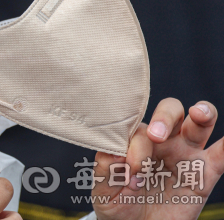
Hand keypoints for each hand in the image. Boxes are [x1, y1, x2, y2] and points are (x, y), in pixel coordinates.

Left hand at [92, 99, 223, 219]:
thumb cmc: (118, 205)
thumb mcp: (104, 191)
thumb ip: (106, 170)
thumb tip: (114, 153)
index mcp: (135, 140)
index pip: (138, 129)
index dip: (134, 145)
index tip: (129, 169)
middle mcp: (163, 142)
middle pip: (170, 111)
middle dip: (164, 117)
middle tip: (156, 136)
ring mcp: (185, 155)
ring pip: (198, 123)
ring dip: (202, 112)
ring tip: (198, 112)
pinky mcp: (204, 174)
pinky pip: (221, 156)